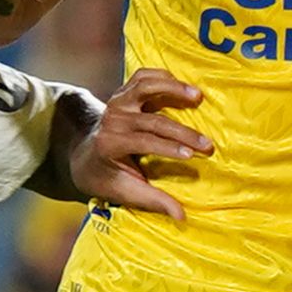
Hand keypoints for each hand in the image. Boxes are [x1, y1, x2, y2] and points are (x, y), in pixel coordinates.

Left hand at [68, 68, 209, 221]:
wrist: (84, 155)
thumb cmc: (107, 177)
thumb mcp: (125, 192)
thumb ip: (153, 200)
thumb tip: (182, 216)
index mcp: (108, 144)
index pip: (142, 142)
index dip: (168, 148)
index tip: (192, 155)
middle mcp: (111, 119)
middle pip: (152, 121)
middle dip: (182, 133)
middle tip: (207, 144)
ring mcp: (117, 102)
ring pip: (145, 86)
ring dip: (173, 89)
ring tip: (198, 96)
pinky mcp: (124, 92)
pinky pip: (143, 76)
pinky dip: (163, 76)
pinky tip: (182, 83)